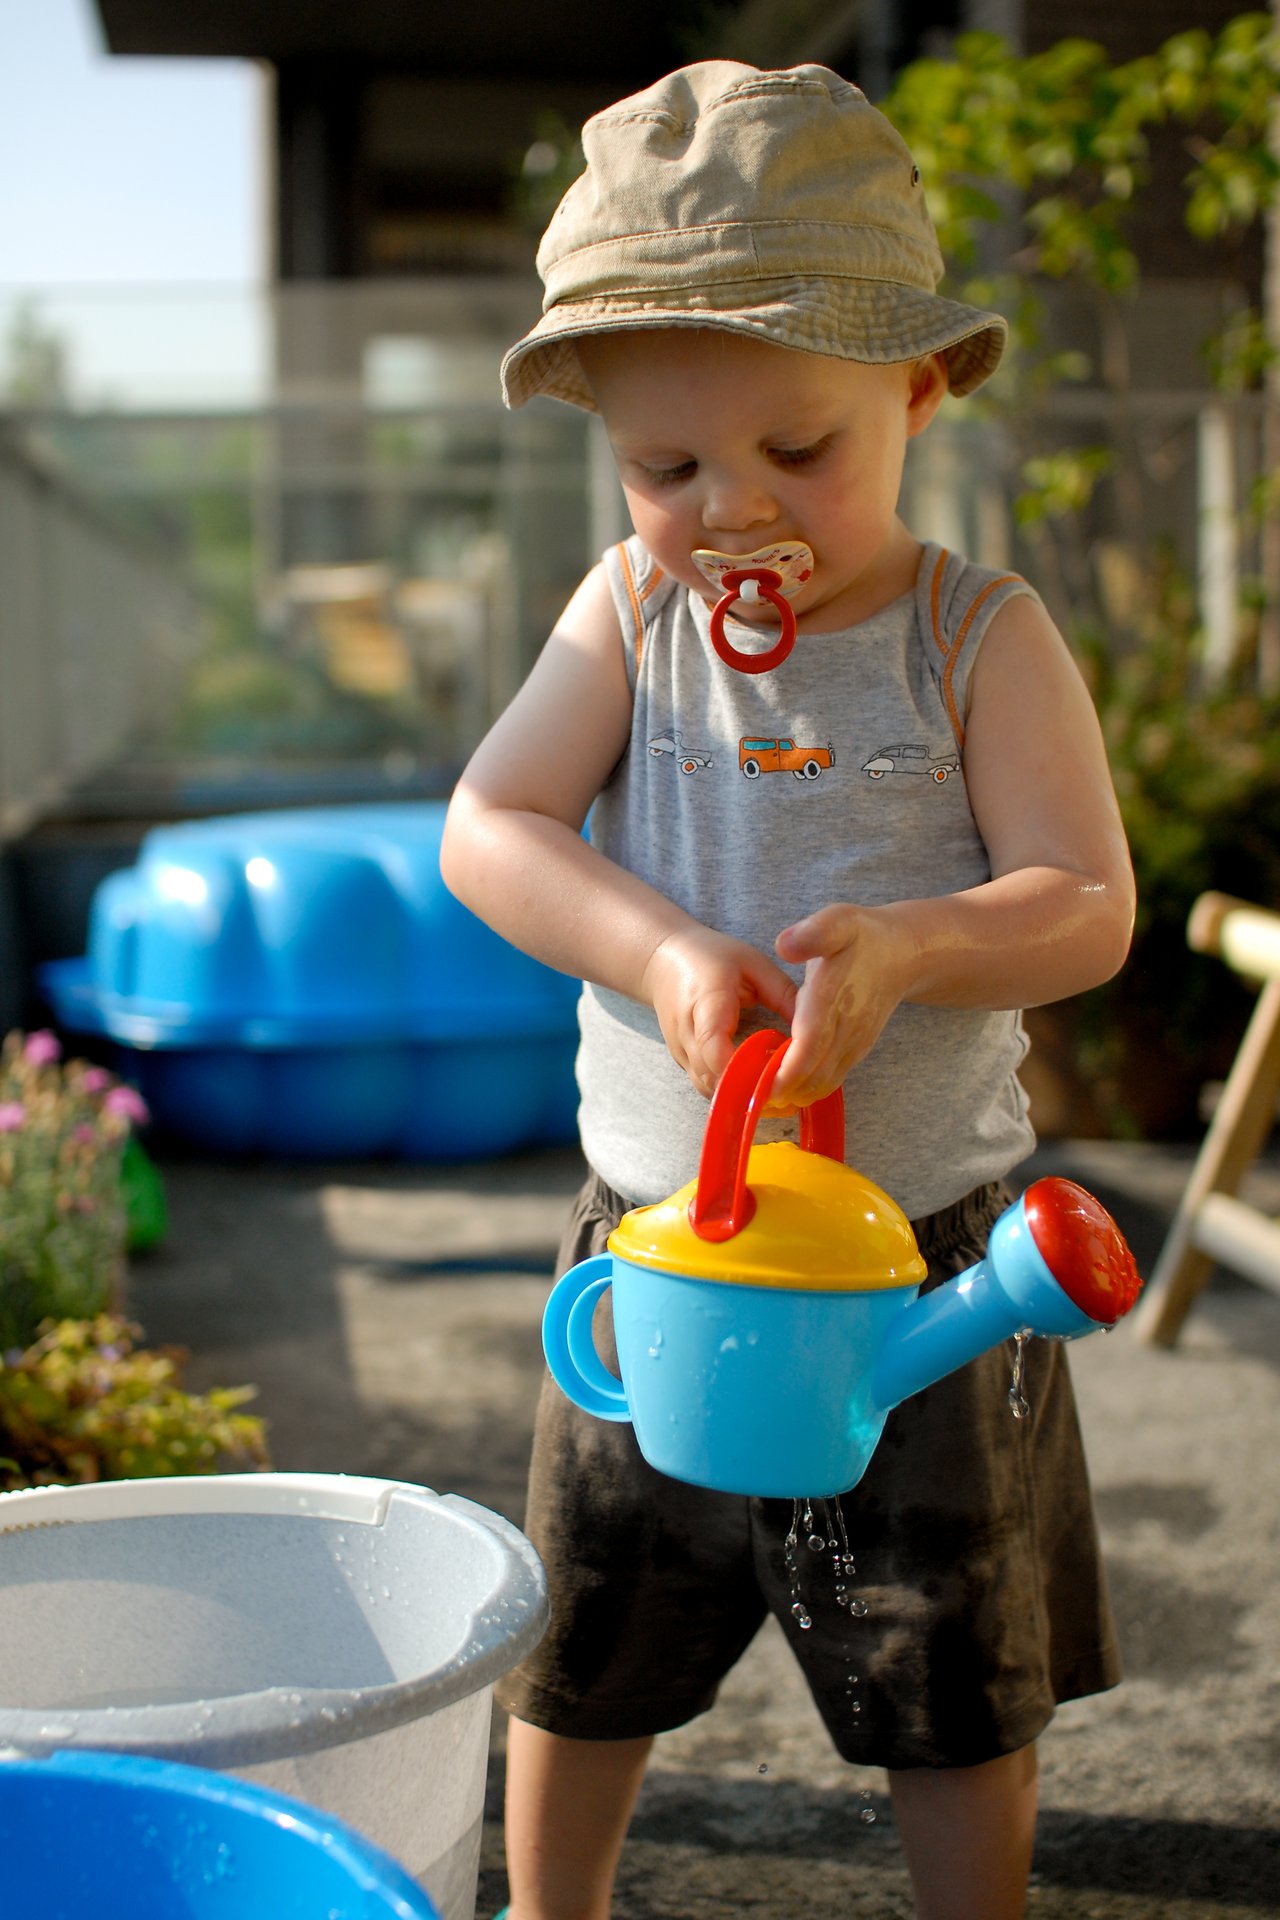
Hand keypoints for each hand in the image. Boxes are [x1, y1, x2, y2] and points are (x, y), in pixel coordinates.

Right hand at [642, 924, 797, 1098]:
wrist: (662, 961)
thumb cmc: (710, 957)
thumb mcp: (752, 964)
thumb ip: (784, 993)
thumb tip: (819, 1025)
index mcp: (705, 1001)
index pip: (714, 1046)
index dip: (743, 1068)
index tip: (776, 1076)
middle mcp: (687, 1033)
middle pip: (715, 1077)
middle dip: (753, 1089)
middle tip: (793, 1092)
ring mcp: (681, 1053)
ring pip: (711, 1090)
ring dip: (743, 1096)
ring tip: (781, 1094)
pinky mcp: (683, 1064)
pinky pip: (708, 1088)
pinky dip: (733, 1093)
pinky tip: (761, 1088)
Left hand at [769, 903, 912, 1109]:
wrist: (902, 954)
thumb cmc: (863, 937)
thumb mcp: (838, 922)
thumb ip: (813, 933)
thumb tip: (785, 946)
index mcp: (831, 1001)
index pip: (809, 1047)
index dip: (785, 1071)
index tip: (759, 1085)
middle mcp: (845, 1030)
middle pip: (813, 1077)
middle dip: (781, 1092)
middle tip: (747, 1097)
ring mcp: (853, 1044)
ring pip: (822, 1084)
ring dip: (793, 1095)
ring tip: (760, 1095)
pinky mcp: (856, 1051)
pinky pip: (830, 1080)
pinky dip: (806, 1090)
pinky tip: (783, 1085)